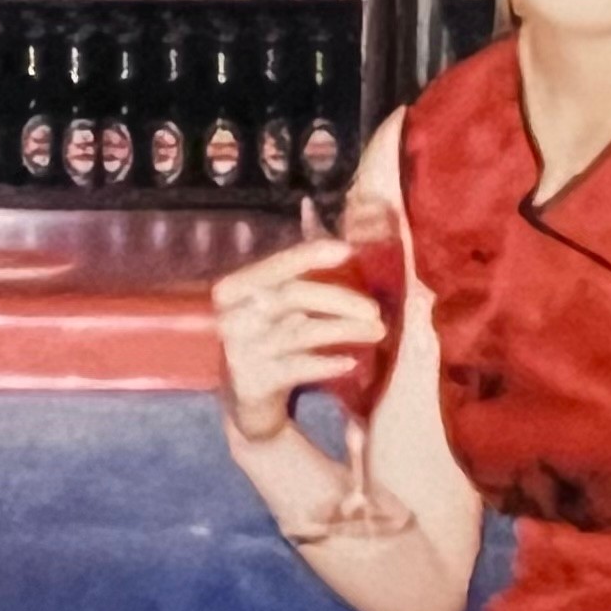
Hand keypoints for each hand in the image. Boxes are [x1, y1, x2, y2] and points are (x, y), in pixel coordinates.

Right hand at [209, 234, 382, 445]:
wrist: (245, 402)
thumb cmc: (266, 339)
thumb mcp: (271, 301)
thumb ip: (292, 265)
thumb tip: (312, 209)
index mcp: (234, 289)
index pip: (277, 265)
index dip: (311, 254)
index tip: (348, 250)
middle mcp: (232, 317)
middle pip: (293, 297)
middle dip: (340, 299)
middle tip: (376, 309)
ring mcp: (240, 351)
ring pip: (302, 332)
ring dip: (346, 331)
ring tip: (378, 332)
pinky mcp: (252, 383)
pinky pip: (299, 368)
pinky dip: (328, 363)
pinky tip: (351, 361)